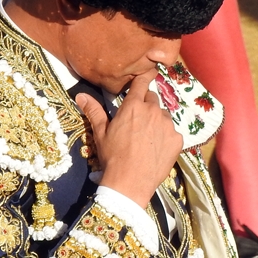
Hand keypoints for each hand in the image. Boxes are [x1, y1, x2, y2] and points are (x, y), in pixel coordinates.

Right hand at [76, 70, 182, 203]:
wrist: (130, 183)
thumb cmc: (112, 157)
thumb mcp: (101, 133)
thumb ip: (94, 111)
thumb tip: (80, 95)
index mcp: (134, 106)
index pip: (141, 83)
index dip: (144, 78)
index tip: (148, 74)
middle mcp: (153, 111)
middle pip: (152, 99)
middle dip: (146, 105)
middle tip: (137, 121)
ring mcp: (168, 125)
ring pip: (164, 116)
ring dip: (157, 121)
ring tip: (147, 138)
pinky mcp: (177, 140)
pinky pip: (172, 133)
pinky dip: (166, 137)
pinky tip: (156, 149)